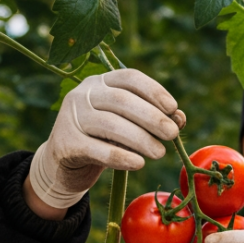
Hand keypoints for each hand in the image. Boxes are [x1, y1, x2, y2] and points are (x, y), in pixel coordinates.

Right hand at [27, 69, 185, 210]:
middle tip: (172, 134)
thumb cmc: (104, 139)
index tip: (173, 108)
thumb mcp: (128, 125)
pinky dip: (121, 157)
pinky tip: (138, 164)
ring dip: (140, 139)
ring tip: (160, 153)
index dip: (154, 90)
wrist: (64, 164)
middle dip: (151, 117)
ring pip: (110, 124)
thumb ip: (153, 118)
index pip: (130, 78)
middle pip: (121, 100)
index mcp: (101, 82)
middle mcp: (83, 94)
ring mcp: (71, 117)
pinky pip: (97, 149)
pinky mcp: (66, 143)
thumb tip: (179, 119)